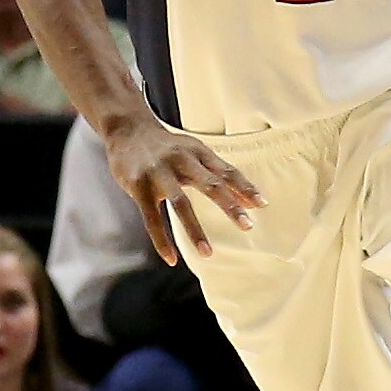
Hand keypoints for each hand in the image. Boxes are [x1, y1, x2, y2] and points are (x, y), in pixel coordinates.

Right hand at [106, 113, 265, 264]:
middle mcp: (182, 160)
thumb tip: (251, 202)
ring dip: (196, 230)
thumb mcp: (195, 153)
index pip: (227, 171)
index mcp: (199, 152)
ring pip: (181, 204)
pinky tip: (171, 259)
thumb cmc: (169, 148)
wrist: (128, 130)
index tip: (263, 205)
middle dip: (230, 206)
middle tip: (248, 226)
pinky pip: (152, 218)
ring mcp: (159, 173)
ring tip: (208, 254)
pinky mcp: (139, 187)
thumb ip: (220, 175)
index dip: (245, 187)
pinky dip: (162, 241)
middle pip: (211, 184)